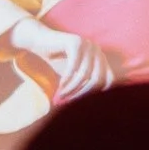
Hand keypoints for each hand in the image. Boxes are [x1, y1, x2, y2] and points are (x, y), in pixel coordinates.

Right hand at [4, 19, 118, 102]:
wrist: (38, 41)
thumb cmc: (57, 61)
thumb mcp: (73, 76)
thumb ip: (84, 86)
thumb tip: (92, 108)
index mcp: (101, 58)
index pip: (110, 80)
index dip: (98, 93)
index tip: (83, 104)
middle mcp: (98, 51)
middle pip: (99, 79)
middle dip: (83, 94)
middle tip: (69, 102)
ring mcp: (88, 45)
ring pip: (85, 75)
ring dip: (72, 88)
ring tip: (61, 96)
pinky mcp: (75, 42)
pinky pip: (74, 67)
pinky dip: (66, 80)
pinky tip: (60, 87)